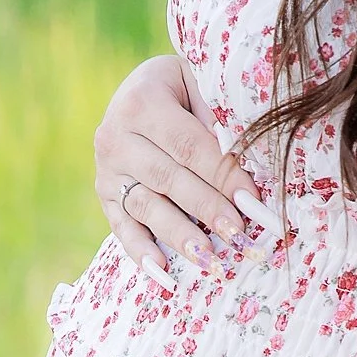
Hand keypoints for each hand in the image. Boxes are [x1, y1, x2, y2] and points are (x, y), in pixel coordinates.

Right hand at [95, 56, 279, 281]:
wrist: (139, 90)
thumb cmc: (183, 89)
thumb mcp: (199, 84)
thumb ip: (217, 117)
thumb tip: (248, 165)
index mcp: (141, 100)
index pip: (189, 146)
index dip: (222, 174)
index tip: (252, 201)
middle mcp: (115, 136)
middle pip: (169, 179)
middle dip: (207, 209)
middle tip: (238, 236)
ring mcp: (107, 170)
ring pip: (147, 207)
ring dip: (179, 236)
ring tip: (209, 260)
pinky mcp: (104, 195)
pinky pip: (121, 228)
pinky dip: (141, 252)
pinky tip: (162, 272)